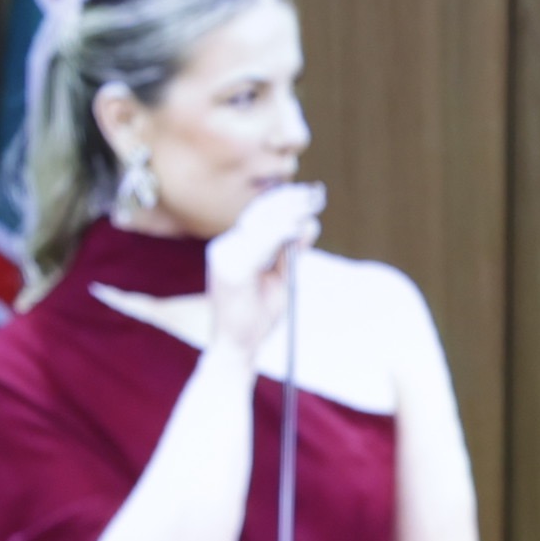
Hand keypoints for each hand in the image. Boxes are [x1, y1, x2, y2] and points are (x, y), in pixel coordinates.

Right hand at [202, 183, 322, 360]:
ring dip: (287, 213)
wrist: (238, 346)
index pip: (259, 215)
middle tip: (315, 195)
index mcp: (234, 247)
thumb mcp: (281, 277)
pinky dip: (278, 234)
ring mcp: (224, 257)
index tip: (309, 193)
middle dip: (289, 202)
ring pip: (259, 226)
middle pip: (259, 215)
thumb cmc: (257, 316)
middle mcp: (225, 247)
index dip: (284, 201)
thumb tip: (310, 222)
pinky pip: (257, 245)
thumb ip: (292, 251)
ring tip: (310, 205)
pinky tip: (296, 227)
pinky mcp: (229, 269)